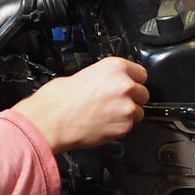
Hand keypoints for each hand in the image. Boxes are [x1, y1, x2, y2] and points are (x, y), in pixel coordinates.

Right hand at [12, 57, 148, 150]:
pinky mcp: (124, 126)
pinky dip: (120, 127)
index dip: (133, 81)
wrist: (51, 120)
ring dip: (127, 114)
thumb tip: (108, 83)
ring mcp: (126, 107)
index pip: (141, 73)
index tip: (129, 85)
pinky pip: (130, 127)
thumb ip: (103, 78)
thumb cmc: (59, 99)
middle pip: (143, 93)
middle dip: (132, 98)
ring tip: (107, 115)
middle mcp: (124, 85)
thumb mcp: (82, 74)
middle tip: (114, 103)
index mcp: (115, 67)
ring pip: (138, 111)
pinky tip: (104, 124)